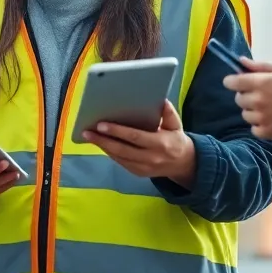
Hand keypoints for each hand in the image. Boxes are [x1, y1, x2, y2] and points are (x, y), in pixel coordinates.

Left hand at [81, 100, 196, 187]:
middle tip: (87, 131)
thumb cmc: (176, 139)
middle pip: (122, 149)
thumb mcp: (176, 124)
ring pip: (118, 157)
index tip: (101, 125)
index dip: (117, 131)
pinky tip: (100, 143)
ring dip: (102, 146)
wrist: (184, 164)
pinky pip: (120, 162)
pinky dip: (109, 152)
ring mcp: (143, 168)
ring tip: (89, 136)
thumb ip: (168, 112)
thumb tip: (159, 99)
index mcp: (160, 144)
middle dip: (103, 140)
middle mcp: (151, 158)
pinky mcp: (138, 173)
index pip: (135, 137)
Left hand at [222, 57, 271, 139]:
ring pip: (245, 114)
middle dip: (246, 95)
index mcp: (260, 83)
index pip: (231, 82)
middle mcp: (257, 101)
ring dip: (253, 110)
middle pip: (238, 99)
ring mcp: (261, 118)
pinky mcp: (267, 132)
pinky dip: (259, 125)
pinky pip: (253, 128)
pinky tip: (271, 119)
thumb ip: (259, 66)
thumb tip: (241, 61)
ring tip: (269, 107)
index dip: (233, 81)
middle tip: (262, 94)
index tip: (238, 82)